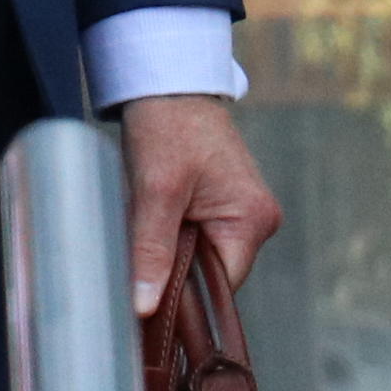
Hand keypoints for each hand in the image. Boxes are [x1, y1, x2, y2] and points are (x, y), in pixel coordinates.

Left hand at [119, 92, 280, 319]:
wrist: (166, 85)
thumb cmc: (167, 127)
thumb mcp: (154, 191)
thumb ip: (152, 250)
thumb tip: (146, 305)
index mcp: (252, 221)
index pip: (221, 287)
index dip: (185, 299)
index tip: (146, 303)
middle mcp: (256, 221)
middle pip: (211, 274)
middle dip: (173, 271)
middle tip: (134, 263)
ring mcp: (240, 212)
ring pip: (200, 255)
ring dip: (169, 251)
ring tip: (142, 228)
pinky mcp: (222, 203)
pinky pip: (196, 235)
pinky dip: (171, 234)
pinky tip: (150, 219)